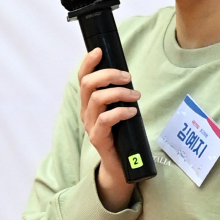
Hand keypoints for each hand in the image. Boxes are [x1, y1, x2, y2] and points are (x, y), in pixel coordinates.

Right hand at [78, 47, 142, 212]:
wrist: (121, 168)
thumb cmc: (122, 137)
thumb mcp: (120, 112)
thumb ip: (119, 97)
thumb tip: (127, 78)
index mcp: (89, 104)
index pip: (83, 78)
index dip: (88, 63)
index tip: (99, 51)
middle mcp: (86, 113)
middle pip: (88, 84)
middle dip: (109, 75)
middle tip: (128, 77)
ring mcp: (90, 126)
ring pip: (97, 99)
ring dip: (119, 93)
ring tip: (135, 95)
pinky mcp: (98, 139)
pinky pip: (106, 119)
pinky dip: (120, 112)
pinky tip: (132, 112)